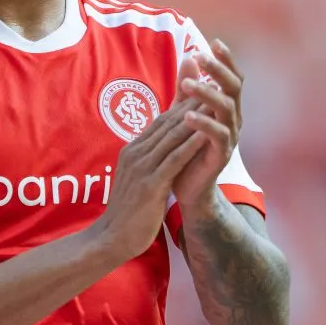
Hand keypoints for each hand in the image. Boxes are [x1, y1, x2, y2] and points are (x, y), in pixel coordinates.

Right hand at [89, 96, 206, 262]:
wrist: (111, 239)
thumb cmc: (127, 212)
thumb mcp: (136, 179)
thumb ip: (147, 161)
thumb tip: (160, 149)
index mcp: (132, 150)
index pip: (160, 122)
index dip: (181, 105)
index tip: (200, 90)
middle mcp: (136, 153)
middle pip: (167, 123)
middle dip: (191, 103)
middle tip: (211, 85)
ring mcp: (142, 168)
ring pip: (172, 137)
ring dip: (196, 118)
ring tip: (214, 102)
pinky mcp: (150, 184)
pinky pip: (175, 160)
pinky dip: (191, 145)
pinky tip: (207, 134)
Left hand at [171, 39, 243, 213]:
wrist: (187, 188)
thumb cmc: (186, 148)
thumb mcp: (184, 114)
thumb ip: (187, 89)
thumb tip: (189, 56)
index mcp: (226, 108)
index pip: (232, 78)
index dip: (226, 60)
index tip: (214, 42)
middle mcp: (233, 120)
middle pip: (234, 88)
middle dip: (219, 70)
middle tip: (202, 56)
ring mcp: (230, 137)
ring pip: (226, 109)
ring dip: (207, 94)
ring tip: (187, 84)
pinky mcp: (221, 155)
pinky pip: (217, 135)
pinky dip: (203, 123)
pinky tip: (187, 115)